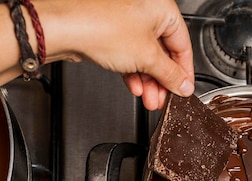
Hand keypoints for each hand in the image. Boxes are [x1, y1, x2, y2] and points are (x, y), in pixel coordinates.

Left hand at [0, 0, 194, 109]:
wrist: (67, 30)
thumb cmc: (103, 29)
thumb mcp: (147, 57)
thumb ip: (170, 75)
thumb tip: (184, 85)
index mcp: (162, 9)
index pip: (183, 45)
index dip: (184, 72)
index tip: (184, 90)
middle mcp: (146, 13)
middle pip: (164, 54)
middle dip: (163, 81)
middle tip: (164, 99)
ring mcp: (128, 24)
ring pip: (146, 58)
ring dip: (149, 82)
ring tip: (150, 100)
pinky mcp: (113, 36)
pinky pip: (131, 58)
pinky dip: (135, 74)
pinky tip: (136, 88)